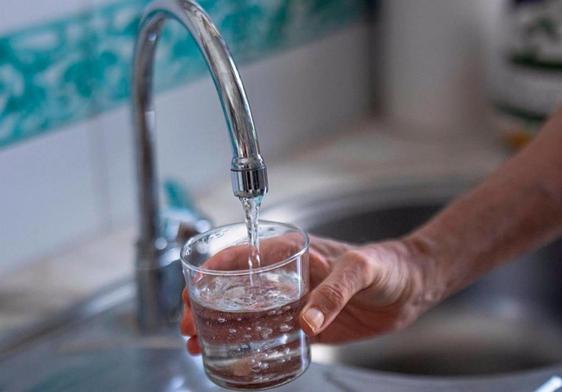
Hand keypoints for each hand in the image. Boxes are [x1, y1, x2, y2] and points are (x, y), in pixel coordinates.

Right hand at [180, 235, 438, 352]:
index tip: (192, 292)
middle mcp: (288, 274)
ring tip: (198, 342)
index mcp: (294, 252)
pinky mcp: (306, 319)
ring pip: (246, 309)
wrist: (411, 287)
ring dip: (219, 323)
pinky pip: (269, 329)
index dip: (212, 273)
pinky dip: (247, 339)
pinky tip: (233, 352)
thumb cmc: (388, 266)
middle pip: (235, 286)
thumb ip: (334, 292)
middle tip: (189, 325)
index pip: (243, 257)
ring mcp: (294, 298)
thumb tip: (307, 321)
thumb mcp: (361, 271)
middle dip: (206, 303)